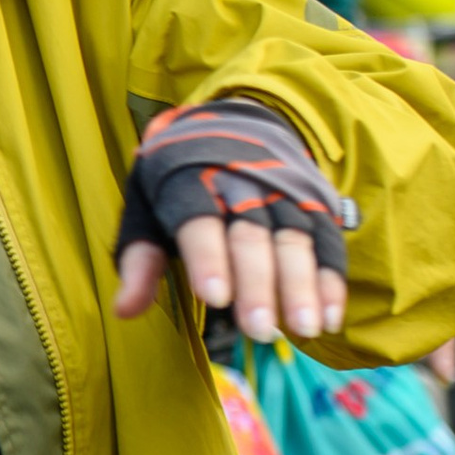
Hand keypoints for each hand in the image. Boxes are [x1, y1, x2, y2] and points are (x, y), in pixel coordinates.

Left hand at [111, 103, 349, 346]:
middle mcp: (242, 183)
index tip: (214, 297)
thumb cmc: (177, 183)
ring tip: (303, 329)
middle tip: (259, 330)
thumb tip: (124, 311)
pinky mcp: (315, 203)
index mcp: (191, 180)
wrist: (230, 124)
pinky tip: (330, 317)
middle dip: (257, 283)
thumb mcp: (145, 209)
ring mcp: (284, 191)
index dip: (208, 258)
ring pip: (294, 240)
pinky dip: (331, 280)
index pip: (199, 221)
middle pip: (251, 236)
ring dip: (302, 287)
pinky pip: (326, 241)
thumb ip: (139, 259)